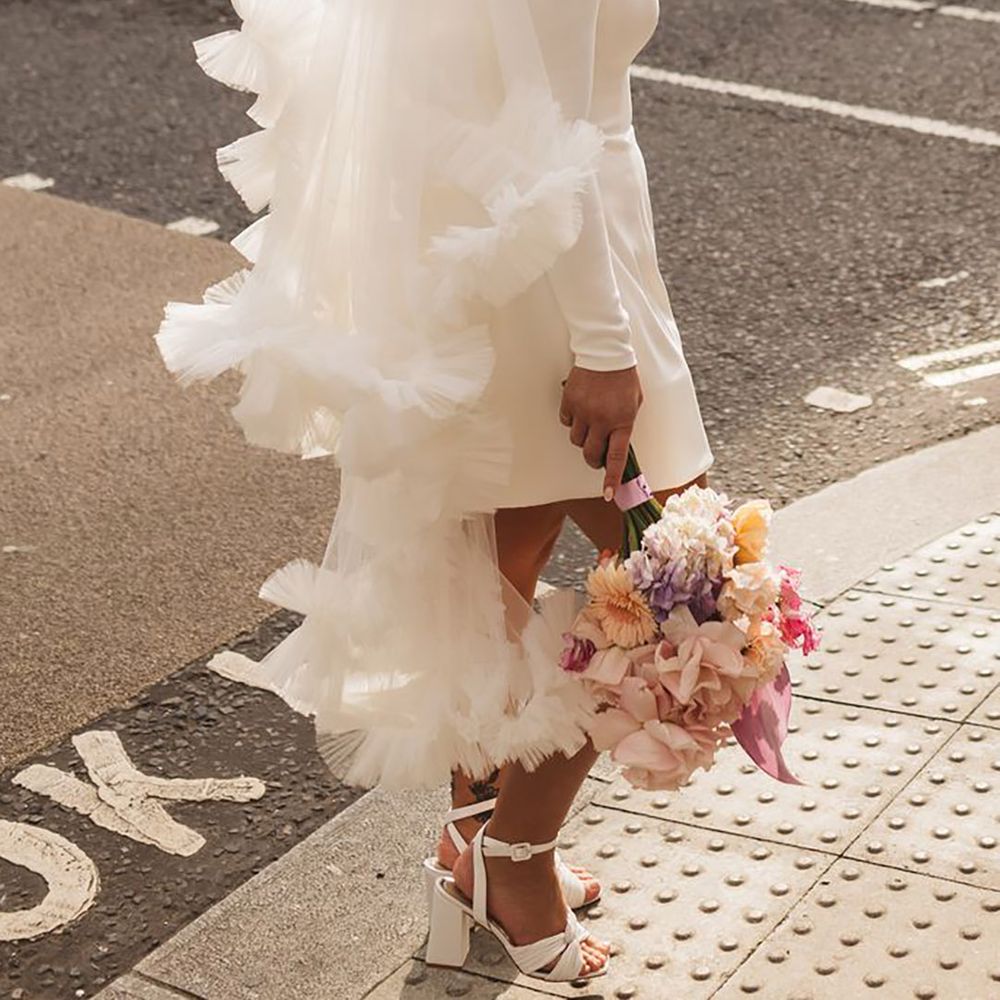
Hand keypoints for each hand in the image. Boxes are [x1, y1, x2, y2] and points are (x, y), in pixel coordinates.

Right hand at [559, 365, 642, 499]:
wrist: (605, 352)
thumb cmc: (623, 378)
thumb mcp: (634, 403)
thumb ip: (625, 425)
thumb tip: (615, 446)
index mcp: (622, 421)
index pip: (617, 457)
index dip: (612, 479)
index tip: (608, 494)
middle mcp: (601, 420)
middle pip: (591, 454)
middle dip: (594, 460)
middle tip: (597, 456)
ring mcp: (583, 411)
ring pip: (577, 440)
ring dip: (583, 438)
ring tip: (591, 423)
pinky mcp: (569, 402)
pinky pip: (567, 422)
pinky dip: (572, 421)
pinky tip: (580, 409)